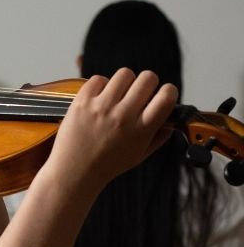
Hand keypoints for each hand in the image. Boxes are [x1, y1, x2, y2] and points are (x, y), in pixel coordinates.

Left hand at [45, 68, 177, 193]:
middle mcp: (123, 116)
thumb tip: (172, 121)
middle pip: (148, 78)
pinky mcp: (82, 102)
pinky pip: (98, 79)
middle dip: (147, 83)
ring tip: (117, 95)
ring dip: (124, 82)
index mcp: (141, 129)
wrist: (74, 172)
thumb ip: (158, 137)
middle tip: (138, 94)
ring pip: (124, 74)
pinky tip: (99, 98)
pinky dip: (100, 86)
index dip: (168, 91)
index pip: (167, 96)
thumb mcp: (139, 155)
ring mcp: (101, 107)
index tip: (161, 95)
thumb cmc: (106, 165)